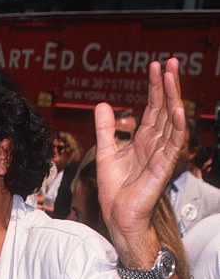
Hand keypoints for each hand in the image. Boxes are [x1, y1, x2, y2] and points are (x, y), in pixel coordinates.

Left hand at [95, 58, 185, 254]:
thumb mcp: (106, 152)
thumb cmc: (114, 191)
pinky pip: (173, 145)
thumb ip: (106, 129)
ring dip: (174, 98)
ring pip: (171, 122)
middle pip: (165, 109)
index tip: (155, 66)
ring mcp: (161, 154)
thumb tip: (101, 104)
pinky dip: (176, 128)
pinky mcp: (163, 168)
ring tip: (173, 77)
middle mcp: (155, 144)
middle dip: (169, 85)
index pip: (153, 108)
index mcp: (143, 140)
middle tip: (171, 62)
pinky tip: (176, 110)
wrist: (117, 216)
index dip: (155, 87)